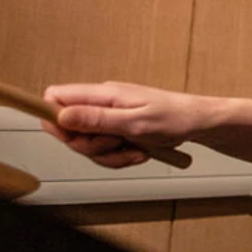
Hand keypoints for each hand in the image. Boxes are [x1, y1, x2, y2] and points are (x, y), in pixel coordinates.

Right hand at [41, 81, 210, 168]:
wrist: (198, 123)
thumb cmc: (175, 117)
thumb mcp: (135, 122)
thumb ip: (98, 120)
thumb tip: (62, 115)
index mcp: (103, 94)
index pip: (56, 97)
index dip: (54, 120)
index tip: (71, 137)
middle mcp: (101, 103)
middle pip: (67, 129)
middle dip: (89, 146)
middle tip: (115, 144)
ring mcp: (109, 118)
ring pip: (86, 144)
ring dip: (109, 155)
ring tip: (134, 149)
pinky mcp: (117, 130)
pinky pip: (104, 151)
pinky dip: (119, 157)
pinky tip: (138, 152)